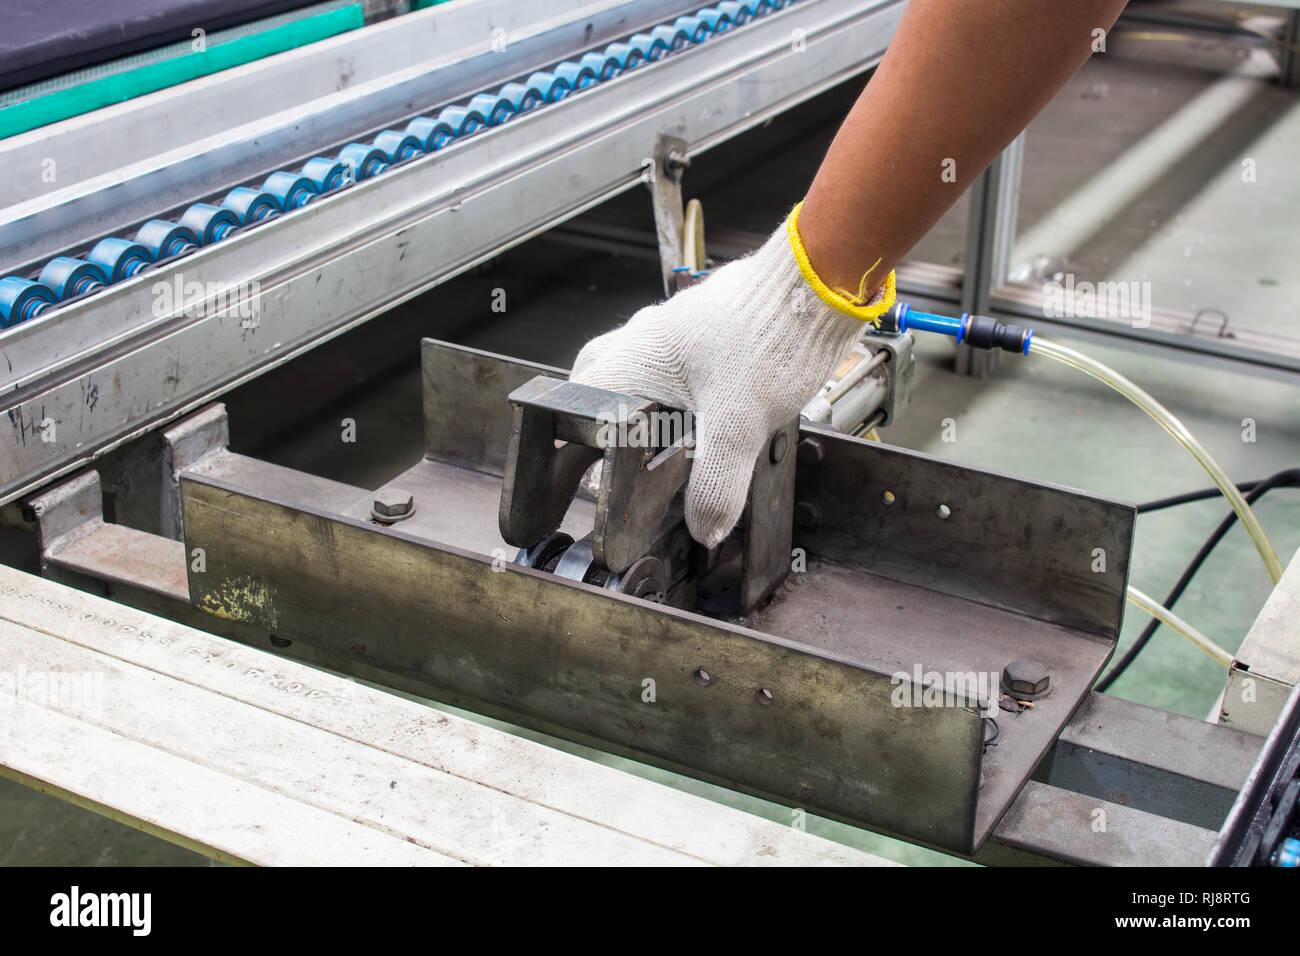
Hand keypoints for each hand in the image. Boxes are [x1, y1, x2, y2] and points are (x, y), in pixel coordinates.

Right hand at [570, 221, 884, 547]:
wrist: (818, 284)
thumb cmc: (772, 336)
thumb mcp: (738, 428)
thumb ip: (716, 485)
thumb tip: (704, 527)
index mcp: (636, 357)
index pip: (579, 405)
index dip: (579, 447)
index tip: (592, 480)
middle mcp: (648, 337)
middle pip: (598, 380)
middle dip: (600, 419)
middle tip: (611, 454)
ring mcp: (678, 327)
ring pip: (639, 368)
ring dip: (643, 403)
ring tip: (662, 442)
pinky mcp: (710, 327)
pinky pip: (676, 360)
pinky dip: (678, 390)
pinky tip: (706, 412)